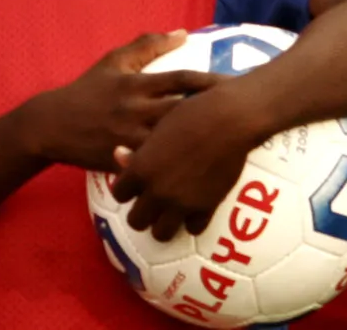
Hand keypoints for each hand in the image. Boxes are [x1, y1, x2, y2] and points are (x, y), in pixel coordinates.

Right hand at [18, 32, 218, 172]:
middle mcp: (137, 110)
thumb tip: (182, 33)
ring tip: (229, 147)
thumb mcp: (113, 61)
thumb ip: (147, 46)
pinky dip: (176, 169)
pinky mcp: (125, 162)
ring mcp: (131, 138)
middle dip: (213, 114)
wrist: (53, 125)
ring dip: (198, 144)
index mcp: (137, 84)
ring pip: (172, 143)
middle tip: (242, 117)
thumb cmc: (88, 90)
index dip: (211, 82)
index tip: (237, 85)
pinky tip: (200, 175)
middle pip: (184, 112)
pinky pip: (156, 168)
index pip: (182, 79)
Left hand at [110, 85, 264, 240]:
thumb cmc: (190, 113)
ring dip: (163, 225)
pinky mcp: (206, 207)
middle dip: (141, 214)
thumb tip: (118, 155)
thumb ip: (138, 148)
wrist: (228, 119)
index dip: (125, 190)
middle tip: (150, 204)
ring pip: (161, 234)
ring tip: (169, 213)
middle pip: (136, 221)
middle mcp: (157, 191)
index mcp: (141, 169)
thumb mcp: (158, 127)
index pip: (119, 194)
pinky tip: (194, 209)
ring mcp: (181, 203)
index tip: (134, 186)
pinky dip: (192, 221)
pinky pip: (193, 228)